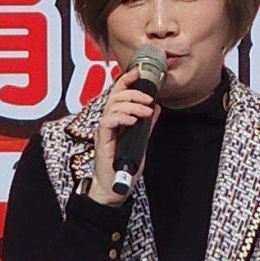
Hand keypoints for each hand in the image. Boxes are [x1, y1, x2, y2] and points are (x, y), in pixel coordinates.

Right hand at [89, 65, 159, 206]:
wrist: (113, 188)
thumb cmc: (123, 167)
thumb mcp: (141, 141)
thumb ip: (147, 125)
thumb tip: (157, 108)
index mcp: (116, 120)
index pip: (118, 93)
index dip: (127, 79)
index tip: (139, 71)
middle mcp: (108, 122)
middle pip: (115, 95)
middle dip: (133, 92)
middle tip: (149, 99)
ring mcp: (104, 130)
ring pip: (113, 106)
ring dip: (132, 105)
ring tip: (145, 112)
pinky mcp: (102, 140)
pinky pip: (108, 121)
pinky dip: (122, 117)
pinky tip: (133, 120)